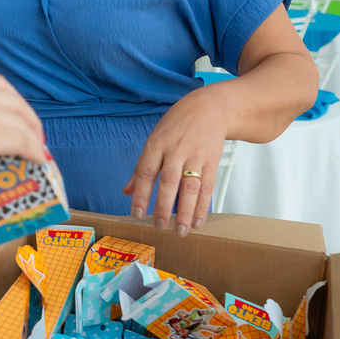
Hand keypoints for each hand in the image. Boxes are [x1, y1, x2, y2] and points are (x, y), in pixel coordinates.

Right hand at [0, 74, 47, 190]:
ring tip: (38, 153)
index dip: (15, 104)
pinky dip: (35, 151)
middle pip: (18, 103)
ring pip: (24, 123)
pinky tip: (37, 161)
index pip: (0, 86)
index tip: (19, 118)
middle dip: (30, 121)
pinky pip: (25, 142)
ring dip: (35, 139)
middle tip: (34, 137)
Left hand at [122, 88, 227, 237]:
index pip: (145, 172)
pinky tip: (197, 221)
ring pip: (190, 187)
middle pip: (168, 182)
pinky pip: (207, 187)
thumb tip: (127, 191)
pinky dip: (202, 206)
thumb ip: (141, 167)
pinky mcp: (212, 162)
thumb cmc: (178, 126)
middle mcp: (176, 150)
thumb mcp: (155, 140)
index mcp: (157, 145)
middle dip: (163, 206)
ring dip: (185, 211)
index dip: (140, 194)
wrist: (210, 108)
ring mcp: (196, 156)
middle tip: (159, 226)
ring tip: (180, 231)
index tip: (137, 214)